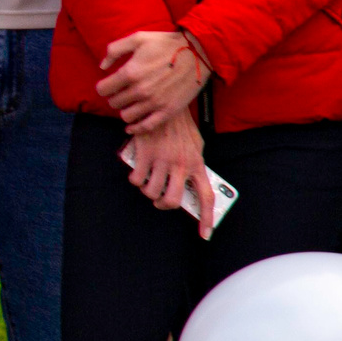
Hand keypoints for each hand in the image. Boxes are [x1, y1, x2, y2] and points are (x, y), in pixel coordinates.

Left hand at [97, 30, 207, 130]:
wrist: (198, 52)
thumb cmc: (166, 43)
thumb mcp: (138, 38)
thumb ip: (115, 50)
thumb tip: (102, 66)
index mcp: (130, 72)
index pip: (103, 89)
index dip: (104, 86)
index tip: (109, 84)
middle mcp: (140, 90)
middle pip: (114, 103)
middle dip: (115, 97)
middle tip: (121, 92)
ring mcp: (154, 102)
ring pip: (126, 116)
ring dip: (125, 110)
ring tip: (130, 103)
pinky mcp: (168, 111)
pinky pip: (146, 127)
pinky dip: (135, 128)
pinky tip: (131, 126)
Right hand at [128, 110, 218, 240]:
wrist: (163, 105)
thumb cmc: (180, 126)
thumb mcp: (196, 144)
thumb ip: (195, 164)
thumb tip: (192, 186)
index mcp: (197, 164)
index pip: (206, 197)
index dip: (206, 219)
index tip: (205, 235)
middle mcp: (181, 165)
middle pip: (171, 201)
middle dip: (162, 204)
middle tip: (159, 198)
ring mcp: (162, 161)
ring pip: (151, 192)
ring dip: (147, 190)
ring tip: (147, 180)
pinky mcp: (144, 155)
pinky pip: (136, 179)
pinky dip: (135, 179)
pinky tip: (137, 172)